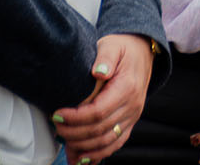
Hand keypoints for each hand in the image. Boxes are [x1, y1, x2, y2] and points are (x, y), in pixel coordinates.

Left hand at [54, 34, 153, 162]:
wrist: (142, 52)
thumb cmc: (124, 49)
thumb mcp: (113, 45)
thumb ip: (105, 58)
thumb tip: (99, 72)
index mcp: (127, 88)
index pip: (98, 112)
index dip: (75, 118)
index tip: (57, 115)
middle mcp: (132, 105)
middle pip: (100, 129)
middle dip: (74, 133)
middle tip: (56, 128)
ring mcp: (132, 115)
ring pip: (107, 141)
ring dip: (84, 147)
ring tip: (66, 145)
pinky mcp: (130, 122)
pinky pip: (116, 143)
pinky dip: (99, 154)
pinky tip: (83, 158)